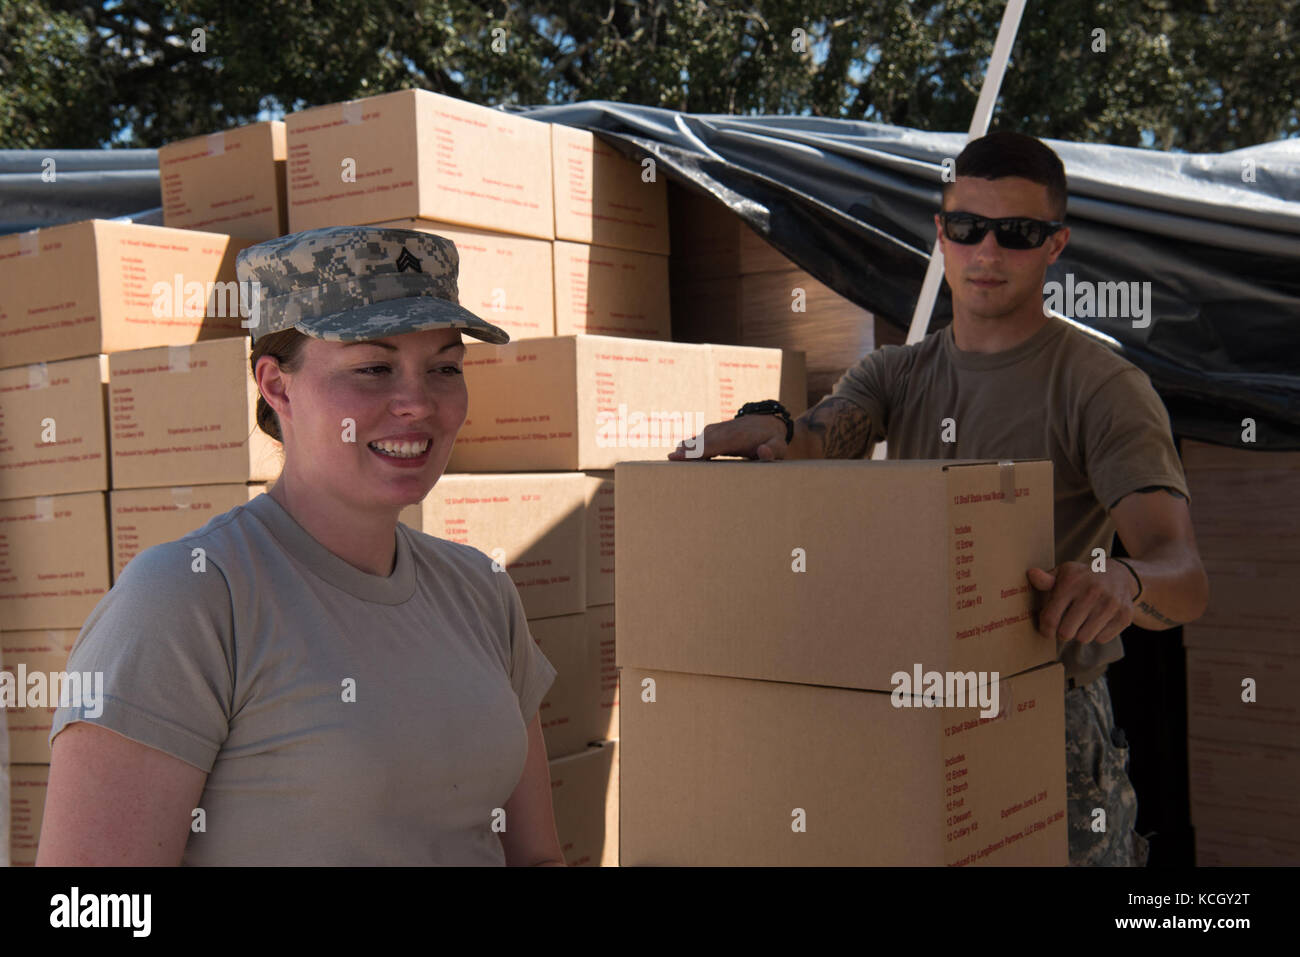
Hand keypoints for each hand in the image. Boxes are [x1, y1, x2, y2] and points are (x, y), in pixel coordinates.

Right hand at [667, 415, 788, 460]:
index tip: (684, 454)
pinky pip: (703, 437)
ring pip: (701, 438)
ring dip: (687, 446)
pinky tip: (681, 449)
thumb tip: (763, 451)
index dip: (699, 451)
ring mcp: (720, 429)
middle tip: (670, 458)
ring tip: (672, 455)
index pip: (714, 445)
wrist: (771, 422)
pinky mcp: (718, 430)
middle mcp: (726, 431)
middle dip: (687, 450)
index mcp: (738, 437)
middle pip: (703, 441)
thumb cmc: (774, 440)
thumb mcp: (780, 447)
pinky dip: (692, 443)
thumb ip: (772, 451)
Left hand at [1026, 561, 1135, 644]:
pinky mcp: (1124, 615)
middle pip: (1066, 632)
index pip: (1051, 617)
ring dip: (1080, 634)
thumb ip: (1046, 580)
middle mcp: (1092, 592)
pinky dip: (1097, 635)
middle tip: (1065, 627)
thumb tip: (1031, 574)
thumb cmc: (1082, 577)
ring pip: (1084, 638)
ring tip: (1081, 623)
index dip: (1045, 630)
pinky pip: (1101, 639)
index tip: (1046, 632)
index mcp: (1072, 582)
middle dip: (1062, 633)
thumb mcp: (1063, 573)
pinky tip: (1097, 622)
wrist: (1119, 575)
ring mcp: (1111, 604)